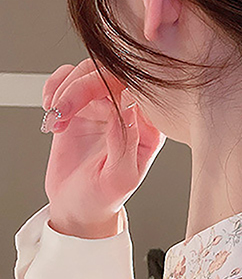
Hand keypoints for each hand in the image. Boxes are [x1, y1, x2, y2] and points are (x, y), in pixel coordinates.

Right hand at [41, 59, 165, 237]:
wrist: (76, 207)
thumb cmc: (103, 198)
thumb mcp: (119, 178)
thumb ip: (125, 142)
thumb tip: (126, 105)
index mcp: (151, 125)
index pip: (141, 89)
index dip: (118, 86)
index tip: (99, 103)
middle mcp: (129, 109)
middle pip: (112, 72)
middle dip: (82, 87)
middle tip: (63, 111)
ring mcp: (104, 104)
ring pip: (88, 71)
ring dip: (66, 88)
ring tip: (57, 117)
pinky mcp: (80, 105)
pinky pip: (68, 78)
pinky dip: (54, 87)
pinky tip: (52, 111)